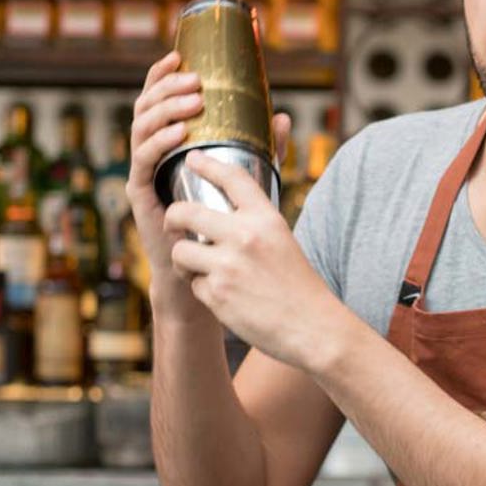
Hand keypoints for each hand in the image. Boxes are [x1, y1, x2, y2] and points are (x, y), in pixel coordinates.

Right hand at [127, 52, 291, 320]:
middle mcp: (151, 152)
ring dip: (165, 110)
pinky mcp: (141, 194)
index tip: (180, 54)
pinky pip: (143, 161)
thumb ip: (261, 149)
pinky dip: (159, 142)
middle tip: (194, 81)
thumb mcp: (246, 179)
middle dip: (167, 87)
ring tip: (193, 102)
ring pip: (141, 128)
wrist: (203, 272)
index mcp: (169, 142)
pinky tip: (180, 133)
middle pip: (146, 107)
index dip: (162, 75)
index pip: (158, 99)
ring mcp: (143, 172)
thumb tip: (282, 116)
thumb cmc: (222, 223)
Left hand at [161, 151, 348, 372]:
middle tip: (175, 224)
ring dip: (184, 259)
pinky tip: (222, 295)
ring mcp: (228, 266)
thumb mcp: (284, 240)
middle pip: (185, 212)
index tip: (193, 158)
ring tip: (198, 266)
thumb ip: (257, 221)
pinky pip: (192, 283)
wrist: (312, 327)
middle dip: (173, 217)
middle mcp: (245, 236)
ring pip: (180, 250)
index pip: (232, 178)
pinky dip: (202, 289)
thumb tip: (229, 206)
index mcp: (266, 219)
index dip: (208, 164)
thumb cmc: (299, 285)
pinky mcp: (217, 294)